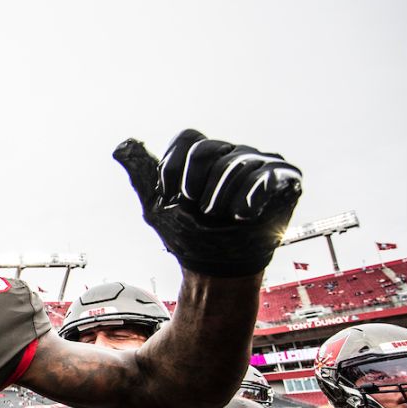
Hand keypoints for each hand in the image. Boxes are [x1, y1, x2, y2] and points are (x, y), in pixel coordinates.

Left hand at [114, 129, 302, 276]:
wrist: (215, 268)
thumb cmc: (189, 236)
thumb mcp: (156, 205)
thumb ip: (142, 173)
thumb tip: (121, 145)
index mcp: (205, 155)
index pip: (188, 139)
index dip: (174, 170)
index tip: (174, 198)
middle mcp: (233, 153)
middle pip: (209, 150)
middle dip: (196, 189)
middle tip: (202, 213)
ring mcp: (260, 163)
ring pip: (237, 164)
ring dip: (221, 200)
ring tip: (224, 218)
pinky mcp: (285, 178)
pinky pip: (268, 174)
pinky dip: (250, 197)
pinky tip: (244, 215)